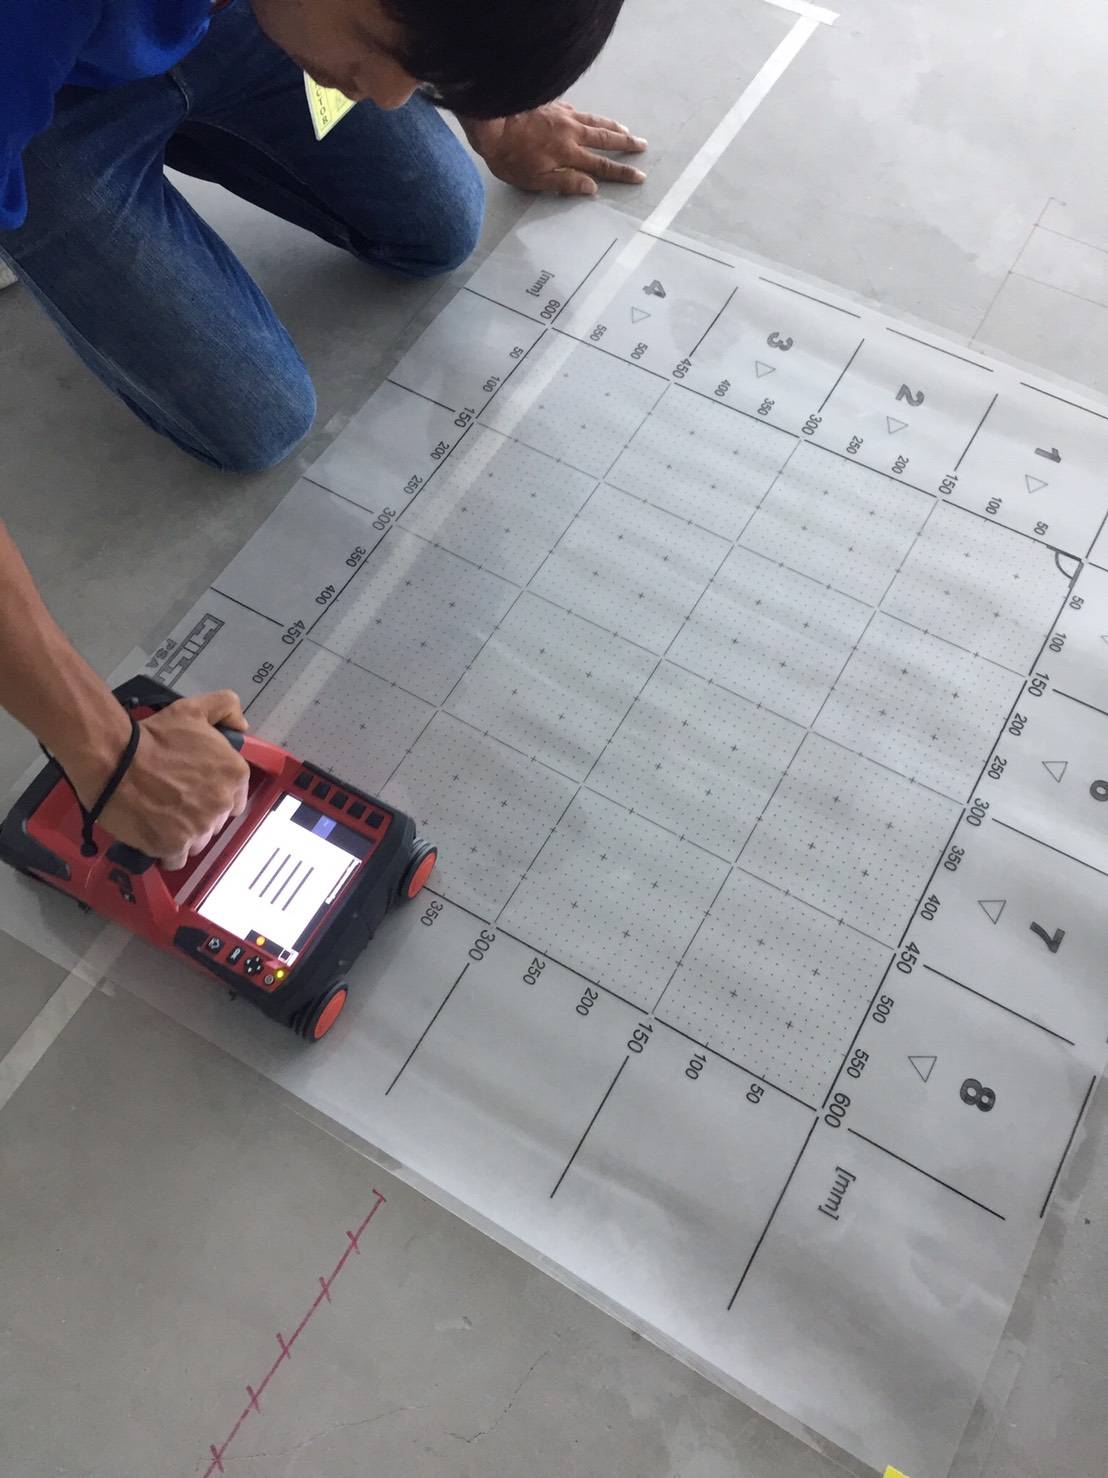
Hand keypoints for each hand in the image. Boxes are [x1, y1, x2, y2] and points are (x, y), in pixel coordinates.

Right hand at [65, 690, 250, 871]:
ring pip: (197, 841)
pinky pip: (176, 859)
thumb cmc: (153, 737)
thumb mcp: (194, 710)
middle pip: (215, 821)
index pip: (234, 798)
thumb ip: (225, 707)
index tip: (194, 791)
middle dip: (198, 814)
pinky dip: (165, 852)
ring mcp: (199, 828)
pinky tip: (153, 836)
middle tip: (172, 800)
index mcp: (234, 774)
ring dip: (183, 834)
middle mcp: (222, 803)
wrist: (114, 759)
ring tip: (160, 816)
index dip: (212, 795)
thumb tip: (242, 725)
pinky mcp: (174, 846)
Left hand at [465, 102, 646, 196]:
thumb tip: (592, 187)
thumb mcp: (536, 180)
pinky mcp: (553, 105)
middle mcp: (572, 132)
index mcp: (569, 154)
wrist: (492, 120)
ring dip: (613, 126)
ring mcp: (563, 115)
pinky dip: (590, 116)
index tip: (639, 176)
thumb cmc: (510, 156)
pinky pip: (578, 110)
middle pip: (605, 138)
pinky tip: (591, 118)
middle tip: (642, 145)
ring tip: (627, 130)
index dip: (621, 172)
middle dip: (626, 143)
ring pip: (595, 120)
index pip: (602, 166)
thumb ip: (566, 183)